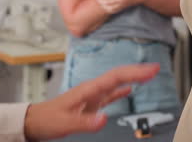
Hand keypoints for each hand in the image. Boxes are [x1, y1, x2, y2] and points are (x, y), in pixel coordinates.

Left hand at [23, 63, 159, 139]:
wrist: (34, 122)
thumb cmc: (46, 120)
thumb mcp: (65, 123)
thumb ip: (85, 122)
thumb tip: (104, 119)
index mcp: (88, 90)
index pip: (115, 77)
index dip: (134, 72)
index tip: (151, 69)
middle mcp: (91, 89)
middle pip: (118, 75)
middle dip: (137, 70)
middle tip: (156, 68)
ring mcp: (91, 96)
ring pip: (116, 83)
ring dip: (132, 78)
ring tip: (148, 74)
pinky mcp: (90, 104)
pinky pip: (109, 94)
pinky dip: (121, 91)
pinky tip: (128, 90)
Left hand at [97, 0, 147, 13]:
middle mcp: (121, 0)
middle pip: (108, 2)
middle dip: (101, 2)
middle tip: (97, 0)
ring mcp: (122, 4)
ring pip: (111, 8)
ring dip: (104, 7)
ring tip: (100, 5)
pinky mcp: (124, 7)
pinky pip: (115, 10)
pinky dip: (110, 10)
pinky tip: (106, 8)